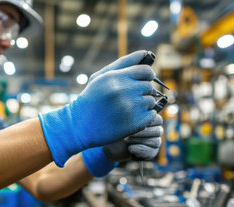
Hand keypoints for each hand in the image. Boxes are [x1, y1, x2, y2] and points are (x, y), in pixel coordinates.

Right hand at [39, 51, 156, 166]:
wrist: (80, 126)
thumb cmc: (92, 98)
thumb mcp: (101, 77)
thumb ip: (123, 62)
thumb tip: (145, 52)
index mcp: (116, 77)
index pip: (146, 71)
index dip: (147, 76)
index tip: (144, 81)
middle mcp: (125, 91)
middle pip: (149, 87)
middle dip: (143, 92)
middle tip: (131, 98)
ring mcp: (131, 108)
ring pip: (151, 101)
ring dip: (144, 105)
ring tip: (129, 109)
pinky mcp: (136, 123)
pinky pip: (152, 116)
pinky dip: (146, 117)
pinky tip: (133, 118)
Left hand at [81, 114, 162, 176]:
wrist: (111, 145)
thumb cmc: (116, 128)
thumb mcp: (121, 119)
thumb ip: (131, 113)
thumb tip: (139, 105)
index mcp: (150, 119)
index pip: (157, 119)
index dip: (147, 122)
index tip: (132, 123)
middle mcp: (155, 129)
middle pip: (158, 131)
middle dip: (142, 132)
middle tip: (128, 133)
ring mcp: (154, 141)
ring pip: (156, 142)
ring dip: (140, 141)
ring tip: (127, 140)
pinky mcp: (151, 152)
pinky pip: (152, 152)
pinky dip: (141, 151)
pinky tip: (130, 148)